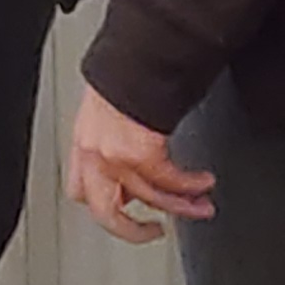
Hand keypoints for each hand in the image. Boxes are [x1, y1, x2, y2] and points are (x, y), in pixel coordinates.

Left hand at [63, 85, 211, 243]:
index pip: (81, 188)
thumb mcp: (107, 106)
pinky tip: (203, 182)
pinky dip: (190, 186)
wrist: (137, 51)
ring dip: (180, 206)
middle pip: (106, 212)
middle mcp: (93, 153)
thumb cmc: (124, 71)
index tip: (126, 209)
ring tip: (200, 206)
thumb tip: (131, 156)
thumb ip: (113, 136)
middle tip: (154, 233)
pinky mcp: (141, 153)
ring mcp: (115, 156)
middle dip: (133, 230)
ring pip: (149, 199)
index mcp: (83, 140)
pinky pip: (170, 181)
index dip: (104, 204)